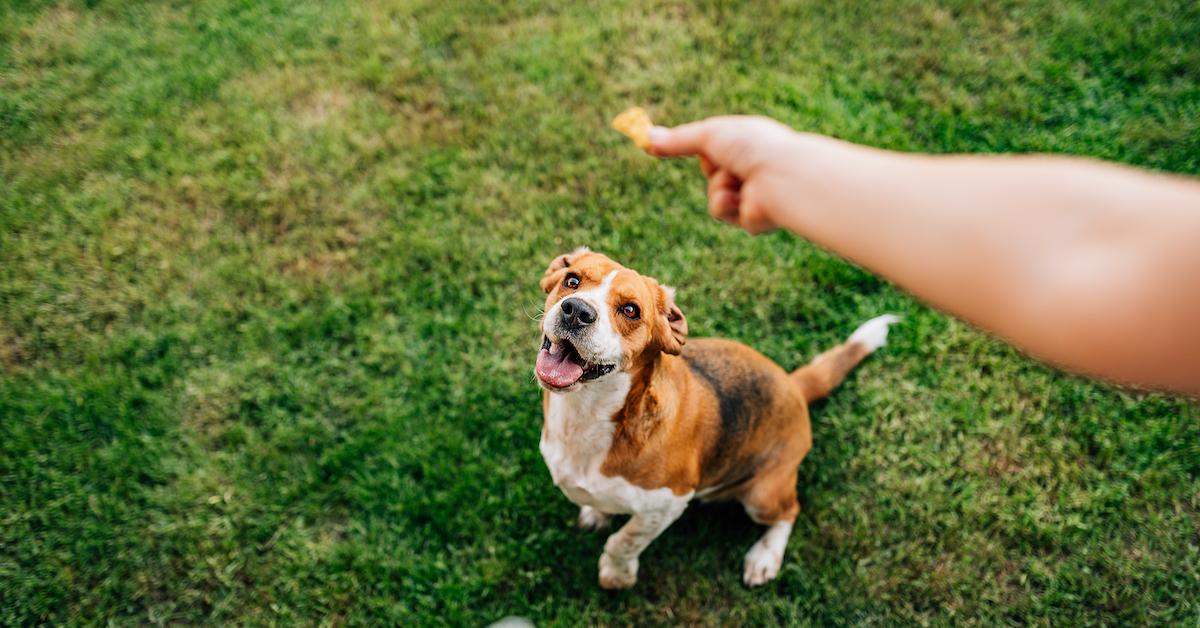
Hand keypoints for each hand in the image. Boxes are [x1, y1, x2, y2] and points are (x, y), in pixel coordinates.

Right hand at [648, 116, 815, 233]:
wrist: (780, 177)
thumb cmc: (752, 148)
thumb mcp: (709, 135)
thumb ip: (678, 140)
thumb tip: (645, 137)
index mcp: (749, 144)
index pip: (717, 147)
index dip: (704, 148)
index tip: (674, 147)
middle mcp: (753, 168)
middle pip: (712, 173)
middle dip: (713, 168)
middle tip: (727, 163)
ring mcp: (753, 194)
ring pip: (714, 195)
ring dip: (719, 187)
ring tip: (740, 181)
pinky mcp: (752, 218)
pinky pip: (723, 212)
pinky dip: (728, 204)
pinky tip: (746, 199)